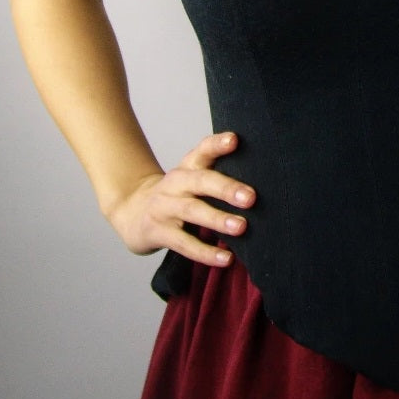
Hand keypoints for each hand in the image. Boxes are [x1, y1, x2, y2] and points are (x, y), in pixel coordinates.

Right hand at [106, 132, 256, 266]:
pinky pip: (184, 243)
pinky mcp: (158, 232)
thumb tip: (265, 178)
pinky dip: (205, 252)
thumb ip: (219, 173)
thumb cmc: (177, 194)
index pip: (203, 150)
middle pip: (200, 181)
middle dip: (225, 188)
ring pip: (192, 211)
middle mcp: (175, 183)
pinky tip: (226, 258)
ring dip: (218, 220)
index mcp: (188, 166)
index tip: (235, 139)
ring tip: (242, 227)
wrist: (132, 212)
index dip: (217, 144)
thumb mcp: (192, 177)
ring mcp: (164, 207)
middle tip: (250, 197)